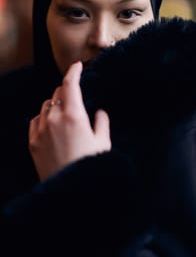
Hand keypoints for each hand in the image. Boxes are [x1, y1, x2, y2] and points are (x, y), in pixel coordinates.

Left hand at [29, 62, 110, 180]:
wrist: (69, 190)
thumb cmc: (90, 166)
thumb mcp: (103, 143)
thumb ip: (102, 123)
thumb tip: (99, 113)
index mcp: (74, 116)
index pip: (70, 84)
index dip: (73, 72)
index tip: (76, 66)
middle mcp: (54, 119)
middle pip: (57, 93)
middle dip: (66, 90)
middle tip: (75, 96)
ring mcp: (41, 130)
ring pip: (45, 106)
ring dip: (55, 103)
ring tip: (64, 113)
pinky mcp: (32, 142)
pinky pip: (35, 120)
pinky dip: (43, 117)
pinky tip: (50, 124)